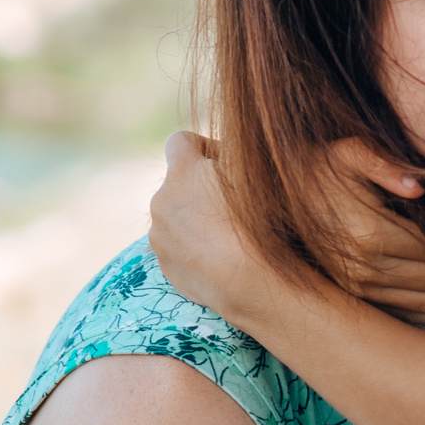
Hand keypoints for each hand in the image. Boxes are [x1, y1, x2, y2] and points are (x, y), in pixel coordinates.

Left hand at [149, 132, 285, 324]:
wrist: (253, 284)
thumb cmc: (264, 223)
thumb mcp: (260, 172)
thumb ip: (242, 152)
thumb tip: (246, 141)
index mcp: (182, 172)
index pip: (182, 141)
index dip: (206, 147)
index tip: (228, 164)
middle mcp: (161, 201)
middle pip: (178, 182)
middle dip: (201, 186)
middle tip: (235, 202)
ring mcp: (160, 238)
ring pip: (176, 217)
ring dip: (196, 218)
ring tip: (233, 233)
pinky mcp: (167, 267)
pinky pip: (178, 247)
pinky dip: (195, 247)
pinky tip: (225, 256)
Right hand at [306, 140, 424, 324]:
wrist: (276, 201)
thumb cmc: (320, 167)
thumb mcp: (349, 151)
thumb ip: (382, 163)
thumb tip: (418, 187)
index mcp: (371, 234)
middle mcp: (364, 270)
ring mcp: (357, 289)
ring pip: (423, 301)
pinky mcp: (353, 297)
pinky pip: (401, 314)